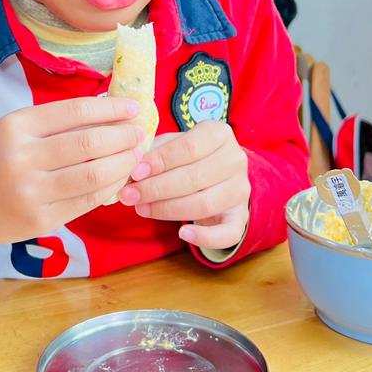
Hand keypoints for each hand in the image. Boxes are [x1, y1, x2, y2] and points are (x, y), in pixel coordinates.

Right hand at [0, 96, 144, 276]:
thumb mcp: (14, 130)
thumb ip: (56, 121)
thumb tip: (109, 107)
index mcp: (16, 127)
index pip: (75, 112)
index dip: (111, 109)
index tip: (132, 108)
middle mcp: (23, 158)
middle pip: (89, 143)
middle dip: (123, 137)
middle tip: (140, 133)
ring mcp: (31, 193)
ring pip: (94, 176)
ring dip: (123, 164)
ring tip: (135, 156)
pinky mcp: (41, 220)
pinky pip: (87, 202)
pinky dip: (110, 188)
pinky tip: (119, 178)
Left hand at [118, 122, 250, 250]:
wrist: (218, 172)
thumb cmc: (187, 155)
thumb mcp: (171, 144)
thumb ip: (154, 154)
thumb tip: (132, 172)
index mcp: (219, 134)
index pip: (189, 147)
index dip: (160, 161)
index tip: (135, 172)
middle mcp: (236, 160)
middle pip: (194, 178)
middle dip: (156, 189)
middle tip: (129, 195)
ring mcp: (241, 190)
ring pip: (204, 204)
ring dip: (168, 209)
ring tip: (141, 209)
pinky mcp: (242, 216)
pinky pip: (228, 233)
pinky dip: (206, 237)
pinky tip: (182, 233)